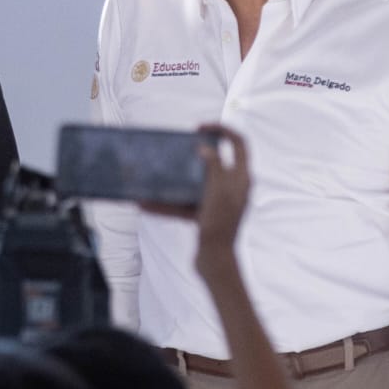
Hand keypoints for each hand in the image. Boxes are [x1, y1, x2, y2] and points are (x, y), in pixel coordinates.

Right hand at [142, 125, 249, 282]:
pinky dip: (168, 204)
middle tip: (182, 146)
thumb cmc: (219, 223)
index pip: (239, 143)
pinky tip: (146, 204)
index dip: (222, 130)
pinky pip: (185, 204)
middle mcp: (233, 188)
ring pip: (197, 183)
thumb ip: (214, 165)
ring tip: (159, 173)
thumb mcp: (217, 190)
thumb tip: (205, 148)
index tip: (199, 128)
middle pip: (217, 161)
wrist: (215, 260)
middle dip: (198, 152)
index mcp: (242, 178)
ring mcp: (219, 203)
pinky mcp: (206, 217)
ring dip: (177, 179)